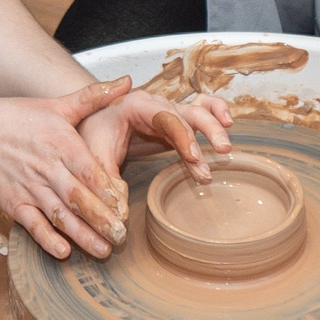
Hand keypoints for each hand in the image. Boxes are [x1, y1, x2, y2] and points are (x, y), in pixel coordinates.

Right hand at [0, 78, 136, 260]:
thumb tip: (128, 82)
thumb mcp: (57, 104)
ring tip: (103, 251)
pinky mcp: (13, 203)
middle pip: (78, 198)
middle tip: (122, 238)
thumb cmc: (19, 117)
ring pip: (60, 215)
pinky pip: (33, 224)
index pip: (88, 170)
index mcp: (61, 143)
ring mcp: (29, 187)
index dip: (106, 190)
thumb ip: (94, 96)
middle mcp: (47, 167)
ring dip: (82, 235)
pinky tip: (63, 252)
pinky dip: (47, 239)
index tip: (123, 205)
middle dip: (101, 220)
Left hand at [76, 89, 234, 204]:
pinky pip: (200, 109)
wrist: (91, 122)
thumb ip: (106, 182)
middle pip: (187, 113)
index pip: (164, 118)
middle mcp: (156, 104)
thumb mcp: (94, 157)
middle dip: (206, 131)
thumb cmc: (92, 135)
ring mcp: (167, 111)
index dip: (182, 137)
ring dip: (214, 127)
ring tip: (224, 150)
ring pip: (198, 111)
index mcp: (136, 106)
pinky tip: (228, 123)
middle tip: (221, 152)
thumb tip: (120, 216)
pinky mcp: (175, 121)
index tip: (194, 158)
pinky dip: (216, 111)